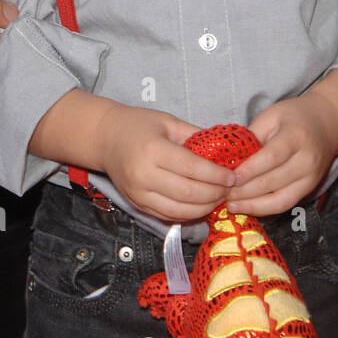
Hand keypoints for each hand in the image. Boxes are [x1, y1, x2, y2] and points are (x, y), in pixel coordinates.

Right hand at [98, 104, 235, 221]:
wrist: (104, 138)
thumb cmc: (137, 125)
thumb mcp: (167, 122)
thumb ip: (195, 136)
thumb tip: (225, 151)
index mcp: (152, 150)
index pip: (192, 168)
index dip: (216, 175)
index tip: (233, 176)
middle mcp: (143, 175)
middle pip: (188, 193)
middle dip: (215, 194)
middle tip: (230, 189)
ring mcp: (139, 194)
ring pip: (180, 210)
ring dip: (205, 208)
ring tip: (219, 198)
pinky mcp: (137, 205)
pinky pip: (169, 216)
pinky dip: (189, 214)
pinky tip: (201, 205)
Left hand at [226, 90, 337, 216]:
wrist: (327, 124)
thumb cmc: (293, 116)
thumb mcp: (271, 116)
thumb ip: (252, 136)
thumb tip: (229, 159)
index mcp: (296, 137)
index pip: (272, 157)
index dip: (250, 170)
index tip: (229, 177)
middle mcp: (306, 161)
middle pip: (273, 181)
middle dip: (245, 191)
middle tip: (221, 193)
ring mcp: (310, 179)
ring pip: (280, 200)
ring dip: (253, 205)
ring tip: (230, 205)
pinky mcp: (309, 190)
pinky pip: (285, 204)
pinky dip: (264, 209)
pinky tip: (247, 207)